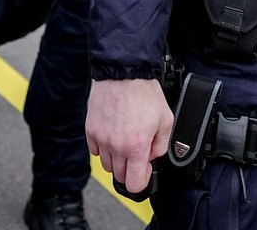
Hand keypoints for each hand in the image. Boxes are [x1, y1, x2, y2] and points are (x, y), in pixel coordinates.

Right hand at [87, 78, 171, 196]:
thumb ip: (161, 146)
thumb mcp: (166, 120)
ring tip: (124, 140)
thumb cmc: (144, 93)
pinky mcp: (90, 130)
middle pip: (119, 176)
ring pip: (107, 165)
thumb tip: (151, 157)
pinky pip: (95, 151)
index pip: (134, 184)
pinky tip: (113, 134)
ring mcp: (101, 139)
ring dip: (116, 158)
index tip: (144, 169)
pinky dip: (103, 147)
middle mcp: (116, 146)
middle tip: (136, 151)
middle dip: (130, 168)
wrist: (123, 72)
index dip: (141, 179)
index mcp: (136, 146)